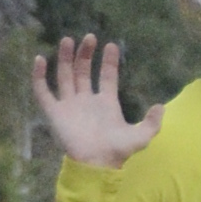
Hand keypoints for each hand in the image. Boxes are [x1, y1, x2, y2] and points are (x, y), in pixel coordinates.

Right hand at [33, 35, 161, 164]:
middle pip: (83, 72)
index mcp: (106, 103)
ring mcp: (69, 105)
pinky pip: (43, 92)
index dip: (108, 61)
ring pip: (64, 76)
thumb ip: (152, 122)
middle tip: (89, 37)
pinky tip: (40, 60)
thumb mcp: (141, 136)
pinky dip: (39, 77)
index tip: (111, 45)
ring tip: (68, 40)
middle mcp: (86, 101)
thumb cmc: (117, 151)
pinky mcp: (54, 113)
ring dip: (65, 58)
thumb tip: (161, 106)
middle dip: (85, 54)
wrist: (96, 164)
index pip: (106, 76)